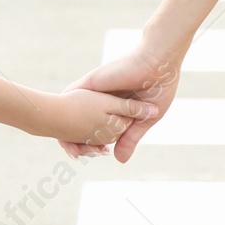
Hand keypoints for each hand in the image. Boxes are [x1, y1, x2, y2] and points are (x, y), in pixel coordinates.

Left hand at [61, 41, 180, 161]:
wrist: (160, 64)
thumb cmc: (159, 88)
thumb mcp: (145, 119)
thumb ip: (130, 138)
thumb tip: (119, 160)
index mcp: (116, 106)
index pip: (98, 127)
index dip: (92, 143)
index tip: (95, 155)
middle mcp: (103, 99)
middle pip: (82, 121)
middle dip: (76, 139)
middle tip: (78, 155)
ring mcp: (96, 91)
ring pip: (74, 111)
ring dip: (69, 129)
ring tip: (72, 149)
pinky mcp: (91, 82)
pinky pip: (71, 96)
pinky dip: (65, 113)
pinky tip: (64, 129)